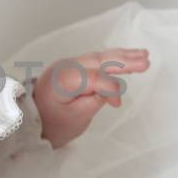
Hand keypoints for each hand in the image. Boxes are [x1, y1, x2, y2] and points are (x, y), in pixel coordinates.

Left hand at [34, 48, 149, 148]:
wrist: (31, 119)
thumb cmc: (51, 123)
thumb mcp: (75, 119)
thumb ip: (94, 102)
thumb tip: (112, 92)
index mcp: (62, 80)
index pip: (93, 78)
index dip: (110, 89)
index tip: (117, 106)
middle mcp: (66, 66)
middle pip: (99, 61)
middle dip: (124, 61)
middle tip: (146, 61)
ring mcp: (70, 64)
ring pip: (100, 57)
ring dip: (122, 56)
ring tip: (143, 55)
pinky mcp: (75, 67)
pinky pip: (97, 60)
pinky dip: (113, 59)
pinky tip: (129, 56)